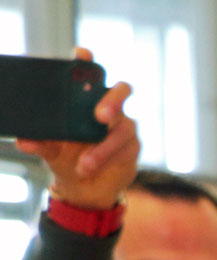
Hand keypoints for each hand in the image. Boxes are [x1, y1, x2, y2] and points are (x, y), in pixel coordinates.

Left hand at [16, 47, 138, 210]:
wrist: (85, 188)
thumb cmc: (67, 158)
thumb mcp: (50, 150)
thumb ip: (40, 143)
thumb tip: (24, 141)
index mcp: (85, 100)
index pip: (89, 73)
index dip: (87, 61)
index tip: (81, 54)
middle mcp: (109, 108)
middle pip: (121, 91)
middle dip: (112, 101)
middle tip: (99, 116)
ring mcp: (123, 126)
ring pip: (123, 128)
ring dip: (103, 147)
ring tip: (85, 164)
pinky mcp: (132, 146)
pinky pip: (125, 149)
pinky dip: (107, 159)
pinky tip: (91, 167)